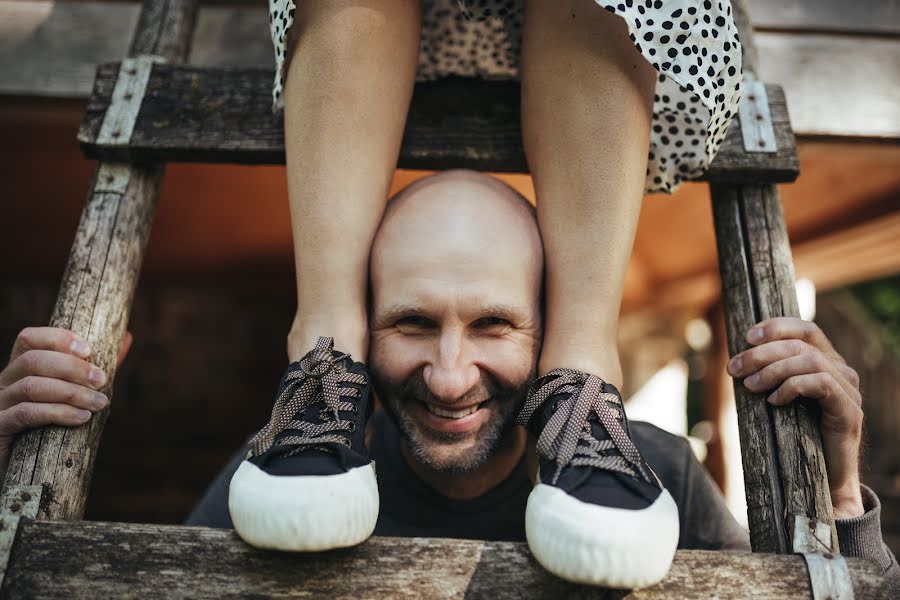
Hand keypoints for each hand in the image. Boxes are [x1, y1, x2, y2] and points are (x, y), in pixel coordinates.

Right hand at [0, 327, 132, 469]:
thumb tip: (127, 338)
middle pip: (33, 360)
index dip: (58, 338)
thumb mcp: (76, 391)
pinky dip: (57, 413)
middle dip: (73, 367)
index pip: (29, 339)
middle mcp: (5, 382)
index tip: (89, 350)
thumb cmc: (52, 424)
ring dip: (71, 392)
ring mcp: (0, 405)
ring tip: (100, 403)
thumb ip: (96, 367)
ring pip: (31, 386)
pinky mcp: (0, 427)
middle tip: (102, 381)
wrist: (25, 471)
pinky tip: (81, 418)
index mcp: (21, 368)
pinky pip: (26, 413)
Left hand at [726, 317, 864, 518]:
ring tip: (750, 387)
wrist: (824, 480)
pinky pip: (821, 384)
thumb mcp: (778, 399)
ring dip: (773, 370)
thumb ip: (768, 376)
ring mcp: (849, 391)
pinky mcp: (849, 411)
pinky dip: (792, 387)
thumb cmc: (796, 437)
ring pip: (810, 361)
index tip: (746, 336)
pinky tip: (774, 402)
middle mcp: (842, 372)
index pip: (807, 329)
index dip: (777, 327)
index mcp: (826, 363)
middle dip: (762, 353)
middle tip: (734, 369)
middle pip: (802, 345)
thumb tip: (735, 360)